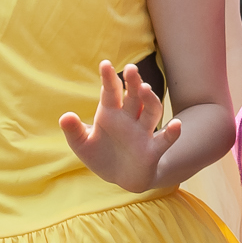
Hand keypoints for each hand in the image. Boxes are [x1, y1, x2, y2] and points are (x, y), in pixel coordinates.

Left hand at [60, 61, 185, 192]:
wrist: (121, 178)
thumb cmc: (101, 156)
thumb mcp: (82, 144)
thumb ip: (74, 131)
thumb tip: (65, 116)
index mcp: (110, 113)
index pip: (111, 91)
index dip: (109, 78)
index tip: (105, 64)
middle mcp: (129, 118)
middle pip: (134, 96)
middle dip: (133, 82)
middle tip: (131, 69)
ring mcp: (142, 133)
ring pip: (150, 111)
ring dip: (150, 99)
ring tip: (145, 89)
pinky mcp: (152, 150)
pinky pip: (164, 140)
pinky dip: (171, 132)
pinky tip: (176, 125)